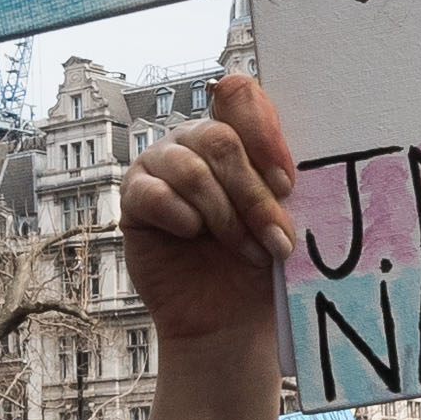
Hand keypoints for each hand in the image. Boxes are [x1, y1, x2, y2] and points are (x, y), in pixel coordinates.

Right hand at [121, 72, 298, 419]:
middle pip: (220, 140)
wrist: (229, 323)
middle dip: (253, 195)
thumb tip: (286, 159)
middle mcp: (196, 142)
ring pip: (190, 167)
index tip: (286, 181)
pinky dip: (181, 217)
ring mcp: (161, 167)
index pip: (241, 95)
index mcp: (237, 136)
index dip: (262, 129)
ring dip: (224, 215)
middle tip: (278, 242)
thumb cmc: (262, 268)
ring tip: (245, 252)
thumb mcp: (284, 219)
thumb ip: (280, 180)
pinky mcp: (134, 200)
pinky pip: (152, 192)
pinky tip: (193, 237)